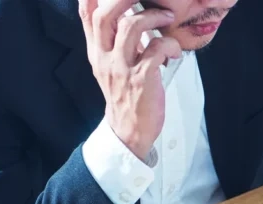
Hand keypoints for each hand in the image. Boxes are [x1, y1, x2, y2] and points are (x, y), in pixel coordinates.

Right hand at [79, 0, 181, 160]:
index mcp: (97, 52)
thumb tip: (126, 14)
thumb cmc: (125, 94)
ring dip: (154, 17)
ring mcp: (122, 69)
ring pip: (131, 27)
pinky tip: (175, 51)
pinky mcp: (141, 80)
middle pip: (105, 15)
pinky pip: (155, 49)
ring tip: (168, 18)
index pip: (87, 16)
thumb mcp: (112, 65)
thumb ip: (115, 41)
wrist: (129, 131)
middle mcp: (105, 58)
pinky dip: (169, 44)